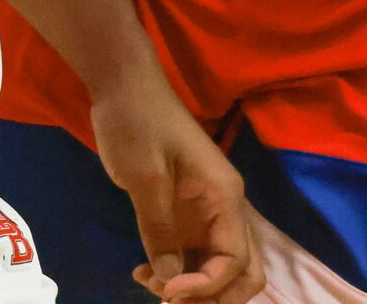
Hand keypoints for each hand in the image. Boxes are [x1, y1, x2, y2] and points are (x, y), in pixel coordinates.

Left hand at [90, 71, 262, 301]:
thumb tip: (172, 281)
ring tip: (150, 285)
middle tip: (168, 300)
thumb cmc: (136, 121)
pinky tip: (146, 273)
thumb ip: (159, 230)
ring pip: (219, 266)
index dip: (206, 287)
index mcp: (224, 196)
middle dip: (213, 297)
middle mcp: (225, 206)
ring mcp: (207, 209)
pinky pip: (196, 253)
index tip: (167, 292)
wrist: (123, 84)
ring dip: (194, 288)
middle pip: (242, 270)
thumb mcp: (145, 177)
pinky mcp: (187, 210)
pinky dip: (179, 272)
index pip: (235, 260)